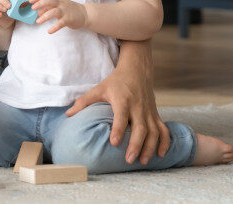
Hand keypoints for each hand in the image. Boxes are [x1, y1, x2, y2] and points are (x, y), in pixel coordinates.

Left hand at [30, 0, 87, 33]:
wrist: (85, 14)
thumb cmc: (69, 10)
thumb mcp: (59, 6)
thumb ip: (48, 8)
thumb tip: (37, 12)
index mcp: (57, 0)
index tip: (30, 1)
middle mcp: (61, 4)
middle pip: (49, 1)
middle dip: (39, 4)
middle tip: (32, 9)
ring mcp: (65, 11)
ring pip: (54, 12)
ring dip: (44, 16)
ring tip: (38, 22)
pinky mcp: (69, 19)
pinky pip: (61, 23)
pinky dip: (54, 27)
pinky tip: (49, 31)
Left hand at [65, 42, 169, 164]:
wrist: (137, 70)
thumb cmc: (116, 81)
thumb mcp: (98, 88)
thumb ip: (84, 102)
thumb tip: (67, 115)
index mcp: (122, 100)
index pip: (121, 116)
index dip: (118, 129)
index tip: (114, 143)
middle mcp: (138, 106)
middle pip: (140, 128)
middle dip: (136, 145)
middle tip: (128, 159)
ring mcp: (149, 111)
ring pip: (154, 131)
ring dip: (150, 147)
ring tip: (143, 161)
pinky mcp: (155, 114)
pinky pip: (164, 130)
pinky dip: (165, 142)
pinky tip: (161, 154)